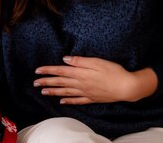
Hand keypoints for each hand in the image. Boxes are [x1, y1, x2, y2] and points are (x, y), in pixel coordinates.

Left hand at [33, 56, 157, 104]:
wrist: (127, 87)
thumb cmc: (113, 71)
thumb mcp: (97, 61)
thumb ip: (80, 61)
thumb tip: (64, 59)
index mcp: (81, 73)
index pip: (60, 71)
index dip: (48, 71)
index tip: (37, 71)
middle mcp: (81, 84)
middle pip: (60, 82)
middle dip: (46, 82)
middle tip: (35, 83)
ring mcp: (86, 92)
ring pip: (66, 92)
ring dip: (54, 92)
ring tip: (43, 92)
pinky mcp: (92, 98)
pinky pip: (77, 100)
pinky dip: (68, 101)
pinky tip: (62, 102)